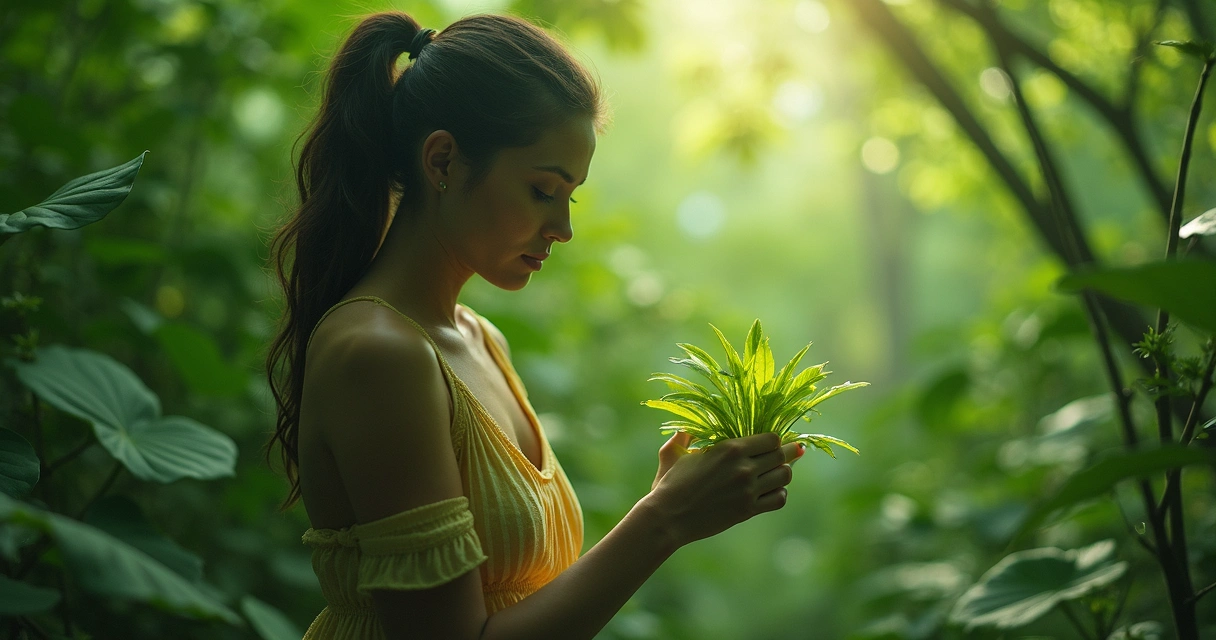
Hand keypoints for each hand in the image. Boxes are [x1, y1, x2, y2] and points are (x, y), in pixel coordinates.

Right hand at [646, 432, 805, 547]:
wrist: (668, 517)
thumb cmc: (669, 483)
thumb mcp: (674, 453)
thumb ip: (684, 435)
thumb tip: (687, 426)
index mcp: (730, 449)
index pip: (771, 438)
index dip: (774, 439)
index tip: (773, 442)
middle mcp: (744, 468)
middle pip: (782, 455)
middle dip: (789, 452)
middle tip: (793, 452)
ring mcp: (748, 491)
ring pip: (784, 476)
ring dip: (784, 473)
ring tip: (778, 472)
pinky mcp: (748, 510)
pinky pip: (779, 499)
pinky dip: (779, 493)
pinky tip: (771, 491)